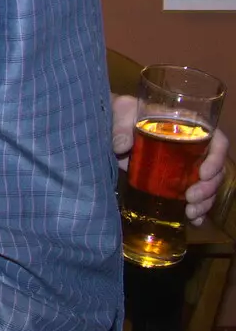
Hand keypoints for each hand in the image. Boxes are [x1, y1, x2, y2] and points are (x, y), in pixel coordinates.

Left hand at [112, 94, 229, 224]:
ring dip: (205, 202)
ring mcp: (185, 166)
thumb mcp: (121, 110)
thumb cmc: (123, 113)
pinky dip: (197, 210)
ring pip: (208, 185)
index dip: (216, 158)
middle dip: (208, 187)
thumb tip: (121, 146)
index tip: (203, 173)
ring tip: (191, 213)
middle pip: (215, 169)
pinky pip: (194, 196)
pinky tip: (194, 220)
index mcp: (188, 127)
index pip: (217, 141)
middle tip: (191, 198)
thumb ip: (120, 124)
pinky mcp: (174, 180)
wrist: (112, 126)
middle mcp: (193, 147)